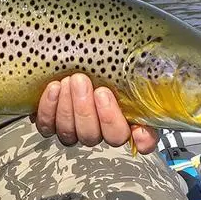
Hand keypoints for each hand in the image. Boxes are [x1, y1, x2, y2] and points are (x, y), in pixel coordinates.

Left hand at [32, 73, 158, 153]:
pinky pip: (47, 125)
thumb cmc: (99, 65)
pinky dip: (49, 107)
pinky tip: (54, 88)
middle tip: (83, 82)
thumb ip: (141, 78)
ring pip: (70, 133)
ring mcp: (73, 130)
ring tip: (69, 81)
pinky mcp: (50, 124)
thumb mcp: (124, 67)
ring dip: (68, 106)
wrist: (68, 60)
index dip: (132, 134)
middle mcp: (98, 131)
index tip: (122, 112)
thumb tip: (153, 84)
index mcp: (124, 120)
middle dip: (86, 109)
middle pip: (93, 135)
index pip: (135, 139)